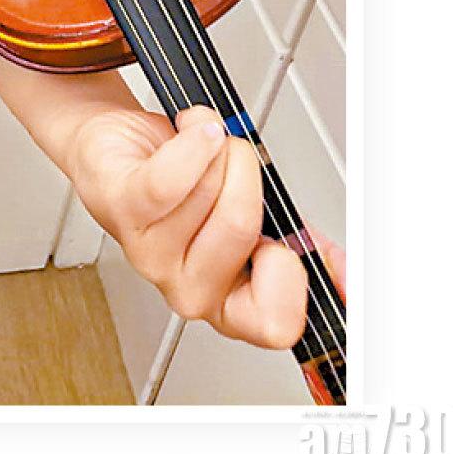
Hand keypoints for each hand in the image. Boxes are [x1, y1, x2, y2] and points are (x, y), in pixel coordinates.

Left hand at [67, 103, 341, 348]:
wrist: (114, 149)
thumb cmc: (180, 183)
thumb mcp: (250, 218)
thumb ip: (294, 241)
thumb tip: (338, 267)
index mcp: (226, 298)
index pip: (273, 324)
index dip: (292, 276)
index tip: (286, 240)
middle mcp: (185, 285)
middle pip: (241, 227)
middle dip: (248, 174)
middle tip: (236, 160)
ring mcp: (149, 251)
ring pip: (211, 190)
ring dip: (217, 149)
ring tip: (202, 146)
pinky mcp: (121, 206)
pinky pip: (169, 178)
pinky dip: (193, 142)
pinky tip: (196, 129)